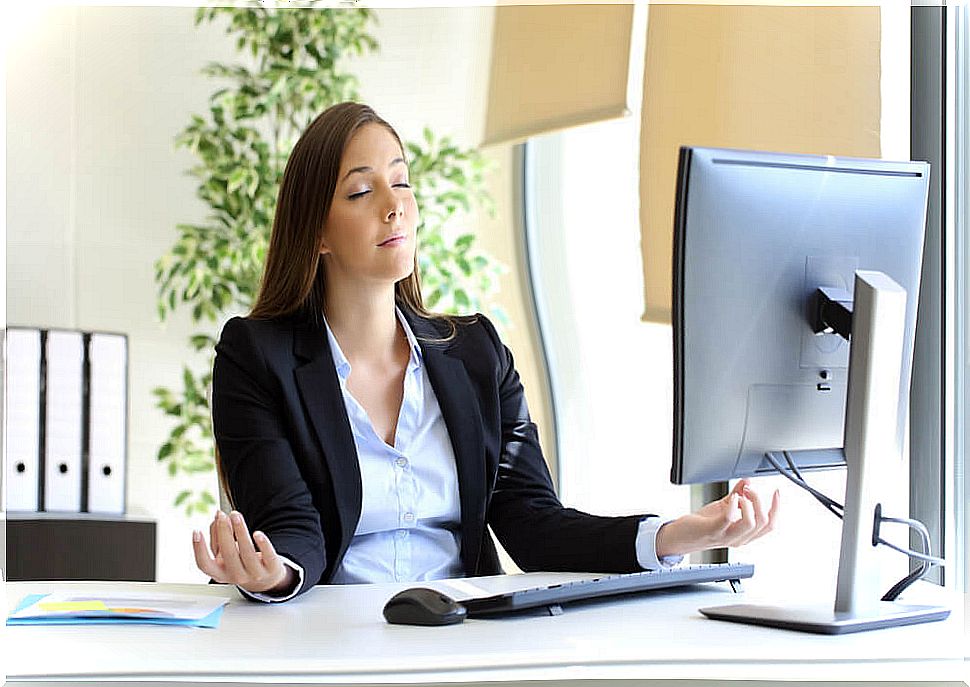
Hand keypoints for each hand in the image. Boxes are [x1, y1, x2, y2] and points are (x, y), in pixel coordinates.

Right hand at [191, 510, 294, 594]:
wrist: (265, 579)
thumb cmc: (241, 563)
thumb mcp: (225, 554)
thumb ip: (219, 537)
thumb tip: (217, 519)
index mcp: (220, 573)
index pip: (205, 565)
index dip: (199, 549)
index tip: (196, 531)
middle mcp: (236, 576)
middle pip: (228, 554)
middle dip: (224, 532)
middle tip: (221, 515)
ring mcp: (255, 574)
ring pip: (246, 552)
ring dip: (240, 531)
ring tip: (235, 515)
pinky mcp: (272, 568)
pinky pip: (267, 556)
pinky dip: (263, 544)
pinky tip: (257, 533)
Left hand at [656, 479, 779, 557]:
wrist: (681, 536)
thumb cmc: (702, 525)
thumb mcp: (724, 508)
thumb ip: (737, 495)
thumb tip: (747, 481)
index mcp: (744, 534)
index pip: (769, 525)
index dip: (776, 508)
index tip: (776, 492)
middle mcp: (738, 538)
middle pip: (764, 523)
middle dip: (761, 501)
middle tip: (749, 489)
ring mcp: (726, 536)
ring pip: (751, 524)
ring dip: (750, 504)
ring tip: (740, 494)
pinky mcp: (713, 530)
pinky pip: (729, 519)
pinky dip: (733, 505)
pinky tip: (731, 498)